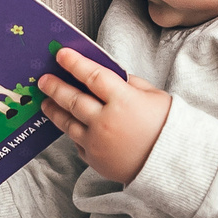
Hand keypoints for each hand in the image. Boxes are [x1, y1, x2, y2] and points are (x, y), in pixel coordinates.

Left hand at [39, 45, 171, 185]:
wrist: (174, 164)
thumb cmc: (168, 126)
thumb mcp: (154, 97)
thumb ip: (129, 84)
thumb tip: (109, 76)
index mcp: (123, 100)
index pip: (92, 76)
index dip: (75, 63)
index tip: (61, 54)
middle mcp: (105, 121)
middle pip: (73, 99)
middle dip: (55, 87)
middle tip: (43, 80)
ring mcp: (97, 142)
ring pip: (68, 123)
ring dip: (55, 110)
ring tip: (46, 102)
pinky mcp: (95, 159)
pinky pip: (78, 143)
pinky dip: (73, 132)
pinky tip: (70, 125)